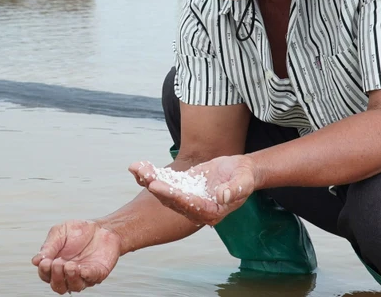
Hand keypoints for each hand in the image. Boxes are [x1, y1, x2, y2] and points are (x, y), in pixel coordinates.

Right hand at [32, 220, 120, 292]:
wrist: (101, 227)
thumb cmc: (80, 231)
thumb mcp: (59, 232)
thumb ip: (48, 246)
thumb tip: (35, 261)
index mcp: (56, 264)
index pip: (46, 275)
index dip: (44, 271)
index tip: (45, 262)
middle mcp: (68, 273)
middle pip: (58, 286)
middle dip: (56, 277)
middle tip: (57, 263)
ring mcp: (83, 275)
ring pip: (74, 287)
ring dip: (70, 278)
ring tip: (70, 265)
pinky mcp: (97, 273)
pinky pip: (91, 279)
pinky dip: (86, 275)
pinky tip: (81, 269)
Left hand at [129, 155, 255, 226]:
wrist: (240, 171)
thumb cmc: (244, 177)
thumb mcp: (243, 182)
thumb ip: (235, 190)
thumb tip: (223, 196)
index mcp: (210, 212)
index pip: (189, 205)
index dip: (173, 196)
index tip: (158, 187)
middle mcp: (195, 210)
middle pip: (172, 201)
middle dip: (157, 188)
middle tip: (144, 176)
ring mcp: (186, 200)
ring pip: (164, 192)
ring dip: (149, 181)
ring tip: (136, 168)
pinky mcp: (182, 188)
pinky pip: (164, 182)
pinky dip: (151, 175)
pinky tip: (139, 167)